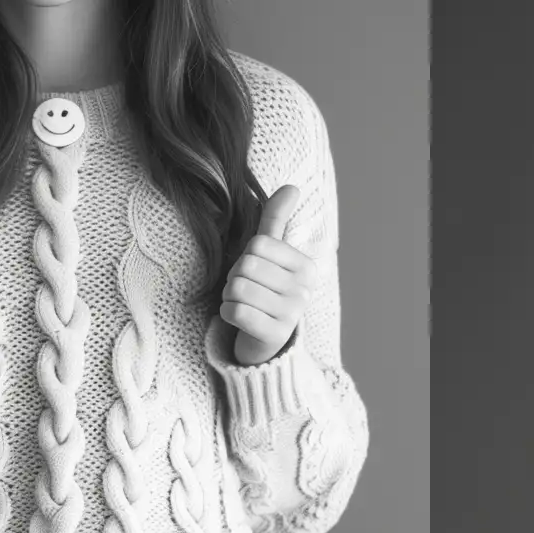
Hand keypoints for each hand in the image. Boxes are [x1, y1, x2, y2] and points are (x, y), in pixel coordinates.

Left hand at [221, 185, 313, 365]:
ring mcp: (292, 315)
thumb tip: (292, 187)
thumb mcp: (271, 255)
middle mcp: (304, 290)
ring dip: (230, 297)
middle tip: (247, 293)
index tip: (255, 275)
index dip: (246, 257)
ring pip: (239, 288)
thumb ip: (277, 220)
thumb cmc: (264, 292)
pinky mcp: (274, 336)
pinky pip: (235, 312)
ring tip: (244, 305)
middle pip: (247, 265)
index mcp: (305, 267)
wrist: (265, 343)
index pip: (258, 244)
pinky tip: (239, 320)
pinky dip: (228, 314)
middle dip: (236, 278)